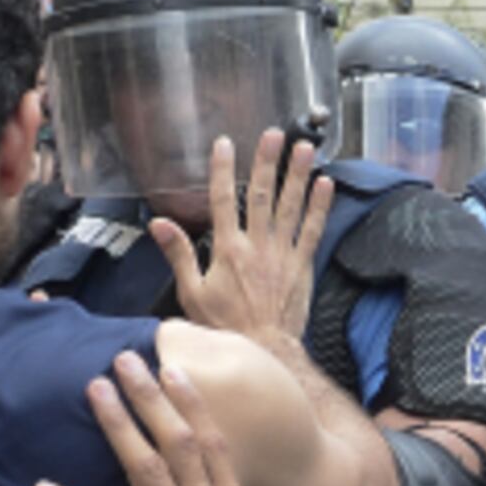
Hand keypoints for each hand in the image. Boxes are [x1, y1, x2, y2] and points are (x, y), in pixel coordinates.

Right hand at [151, 131, 332, 343]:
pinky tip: (326, 185)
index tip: (225, 143)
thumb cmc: (223, 326)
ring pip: (291, 207)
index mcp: (227, 250)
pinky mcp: (302, 266)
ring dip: (298, 176)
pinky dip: (320, 207)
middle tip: (275, 134)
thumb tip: (159, 224)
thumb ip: (178, 254)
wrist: (263, 350)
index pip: (221, 200)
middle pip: (261, 195)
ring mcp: (282, 254)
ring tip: (305, 148)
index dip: (221, 170)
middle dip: (267, 162)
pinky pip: (313, 231)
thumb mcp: (191, 292)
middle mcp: (256, 246)